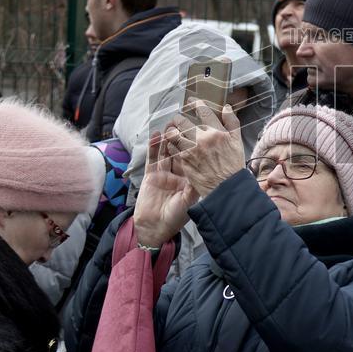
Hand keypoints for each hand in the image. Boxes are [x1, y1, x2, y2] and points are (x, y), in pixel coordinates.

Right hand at [135, 130, 199, 247]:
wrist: (156, 228)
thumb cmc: (175, 217)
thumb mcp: (188, 201)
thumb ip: (193, 187)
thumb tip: (202, 173)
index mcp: (189, 177)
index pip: (194, 156)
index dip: (196, 144)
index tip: (200, 130)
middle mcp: (177, 172)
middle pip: (180, 150)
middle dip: (182, 136)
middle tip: (184, 123)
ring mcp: (163, 172)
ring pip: (166, 150)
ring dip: (168, 137)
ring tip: (171, 125)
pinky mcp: (150, 174)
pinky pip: (152, 157)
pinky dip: (154, 146)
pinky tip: (156, 135)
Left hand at [165, 101, 244, 197]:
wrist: (226, 188)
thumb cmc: (233, 165)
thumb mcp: (237, 141)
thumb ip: (232, 122)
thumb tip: (226, 108)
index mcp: (216, 132)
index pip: (203, 111)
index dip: (195, 103)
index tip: (191, 101)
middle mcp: (201, 139)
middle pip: (181, 121)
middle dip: (178, 118)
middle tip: (178, 119)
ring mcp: (191, 151)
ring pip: (173, 134)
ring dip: (172, 131)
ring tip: (173, 131)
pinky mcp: (183, 161)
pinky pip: (172, 148)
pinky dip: (172, 145)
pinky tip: (175, 145)